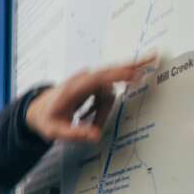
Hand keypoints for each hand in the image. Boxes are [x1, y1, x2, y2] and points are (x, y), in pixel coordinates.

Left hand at [24, 55, 156, 143]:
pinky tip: (86, 117)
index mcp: (73, 88)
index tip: (135, 73)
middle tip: (155, 56)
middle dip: (133, 66)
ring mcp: (88, 81)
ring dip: (102, 112)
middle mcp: (83, 80)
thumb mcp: (55, 132)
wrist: (38, 110)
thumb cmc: (46, 120)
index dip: (118, 75)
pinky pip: (105, 97)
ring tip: (87, 126)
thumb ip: (75, 134)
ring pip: (109, 95)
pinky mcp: (92, 85)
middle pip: (112, 71)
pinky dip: (100, 110)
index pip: (99, 78)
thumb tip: (96, 136)